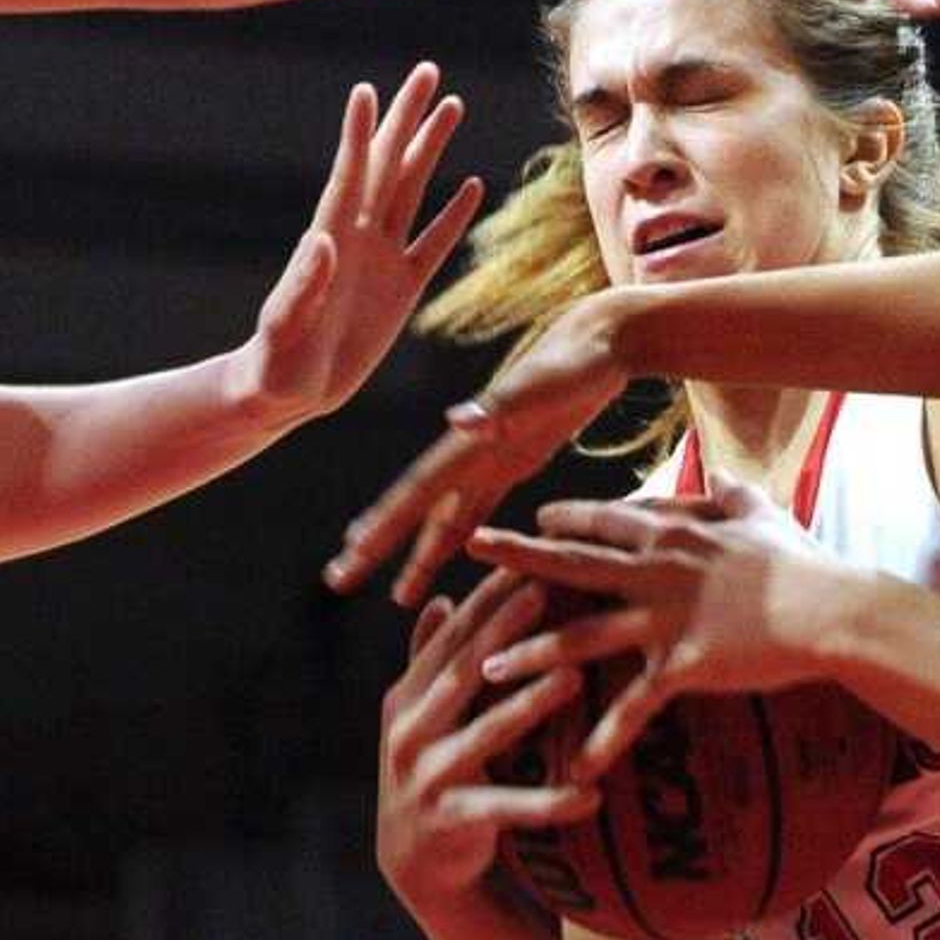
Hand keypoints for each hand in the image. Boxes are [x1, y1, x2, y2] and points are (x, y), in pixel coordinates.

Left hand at [238, 66, 485, 424]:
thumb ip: (303, 286)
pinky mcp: (402, 290)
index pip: (349, 175)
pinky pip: (433, 244)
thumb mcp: (284, 328)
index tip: (368, 91)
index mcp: (330, 240)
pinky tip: (473, 185)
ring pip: (413, 190)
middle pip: (389, 165)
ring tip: (452, 105)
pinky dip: (454, 216)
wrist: (287, 393)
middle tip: (427, 70)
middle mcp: (358, 239)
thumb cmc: (274, 363)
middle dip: (407, 117)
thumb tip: (323, 241)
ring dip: (431, 149)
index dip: (359, 134)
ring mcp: (382, 260)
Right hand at [326, 294, 636, 601]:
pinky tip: (443, 561)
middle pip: (415, 509)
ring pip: (443, 520)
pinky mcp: (511, 464)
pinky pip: (476, 513)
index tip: (353, 551)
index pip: (418, 488)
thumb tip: (457, 420)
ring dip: (418, 556)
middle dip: (377, 545)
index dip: (386, 521)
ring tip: (395, 597)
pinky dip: (456, 539)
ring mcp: (488, 461)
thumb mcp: (542, 385)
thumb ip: (500, 405)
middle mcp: (469, 453)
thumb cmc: (576, 361)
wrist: (601, 341)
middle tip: (338, 579)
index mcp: (470, 440)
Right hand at [376, 570, 596, 910]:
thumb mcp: (420, 717)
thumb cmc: (432, 772)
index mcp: (406, 697)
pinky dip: (549, 803)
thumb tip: (436, 599)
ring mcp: (427, 776)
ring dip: (529, 705)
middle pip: (462, 673)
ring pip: (485, 734)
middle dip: (503, 631)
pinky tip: (591, 795)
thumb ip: (428, 662)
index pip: (451, 637)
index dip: (485, 598)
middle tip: (546, 592)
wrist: (414, 863)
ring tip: (575, 677)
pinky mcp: (452, 820)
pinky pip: (508, 810)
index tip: (524, 557)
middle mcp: (409, 731)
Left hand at [467, 480, 849, 774]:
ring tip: (487, 671)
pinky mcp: (682, 663)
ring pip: (580, 635)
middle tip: (472, 551)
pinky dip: (603, 740)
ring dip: (530, 655)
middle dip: (517, 557)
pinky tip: (575, 769)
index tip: (532, 519)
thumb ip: (736, 493)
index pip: (604, 520)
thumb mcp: (766, 515)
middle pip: (571, 562)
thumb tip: (723, 470)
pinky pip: (632, 707)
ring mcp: (664, 617)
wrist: (832, 611)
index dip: (565, 519)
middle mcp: (657, 570)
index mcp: (672, 533)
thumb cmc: (803, 564)